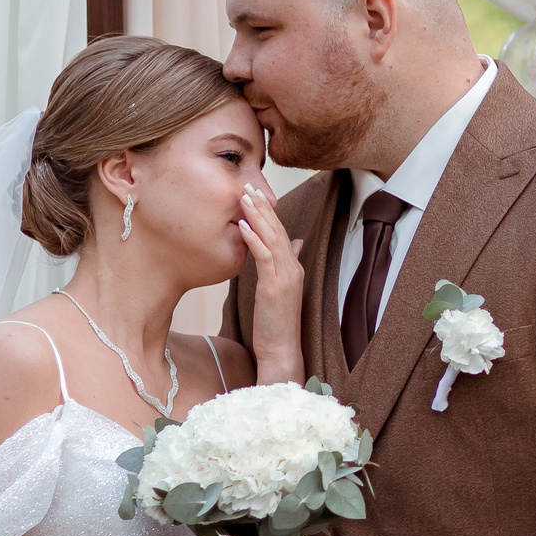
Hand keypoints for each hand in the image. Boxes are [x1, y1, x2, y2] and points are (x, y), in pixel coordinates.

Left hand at [237, 183, 306, 385]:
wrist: (281, 351)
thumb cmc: (275, 325)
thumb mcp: (279, 291)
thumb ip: (284, 265)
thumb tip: (293, 242)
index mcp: (293, 268)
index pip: (281, 232)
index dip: (268, 212)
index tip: (254, 194)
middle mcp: (293, 268)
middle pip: (277, 229)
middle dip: (262, 206)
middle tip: (247, 184)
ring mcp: (286, 277)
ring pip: (272, 238)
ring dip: (257, 216)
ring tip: (243, 197)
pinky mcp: (275, 287)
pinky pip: (264, 257)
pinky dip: (253, 239)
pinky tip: (242, 225)